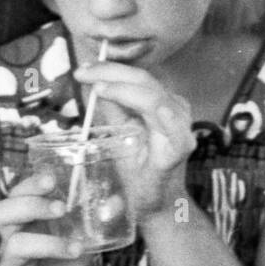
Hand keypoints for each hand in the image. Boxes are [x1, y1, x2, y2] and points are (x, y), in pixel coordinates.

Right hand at [0, 174, 90, 265]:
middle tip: (61, 208)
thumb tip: (118, 202)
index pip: (16, 195)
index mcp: (26, 226)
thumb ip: (94, 226)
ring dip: (49, 243)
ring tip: (77, 248)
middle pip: (3, 212)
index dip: (29, 184)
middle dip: (31, 205)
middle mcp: (11, 242)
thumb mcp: (79, 247)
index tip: (52, 178)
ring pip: (15, 245)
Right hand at [73, 61, 193, 220]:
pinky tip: (101, 71)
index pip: (160, 113)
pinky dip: (121, 77)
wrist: (163, 195)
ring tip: (85, 70)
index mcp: (175, 145)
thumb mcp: (124, 165)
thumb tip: (99, 92)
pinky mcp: (171, 102)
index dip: (130, 97)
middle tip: (81, 73)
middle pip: (150, 90)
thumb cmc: (143, 186)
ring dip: (114, 73)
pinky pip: (145, 84)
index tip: (100, 90)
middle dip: (113, 77)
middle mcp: (182, 123)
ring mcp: (179, 109)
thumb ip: (116, 130)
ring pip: (147, 81)